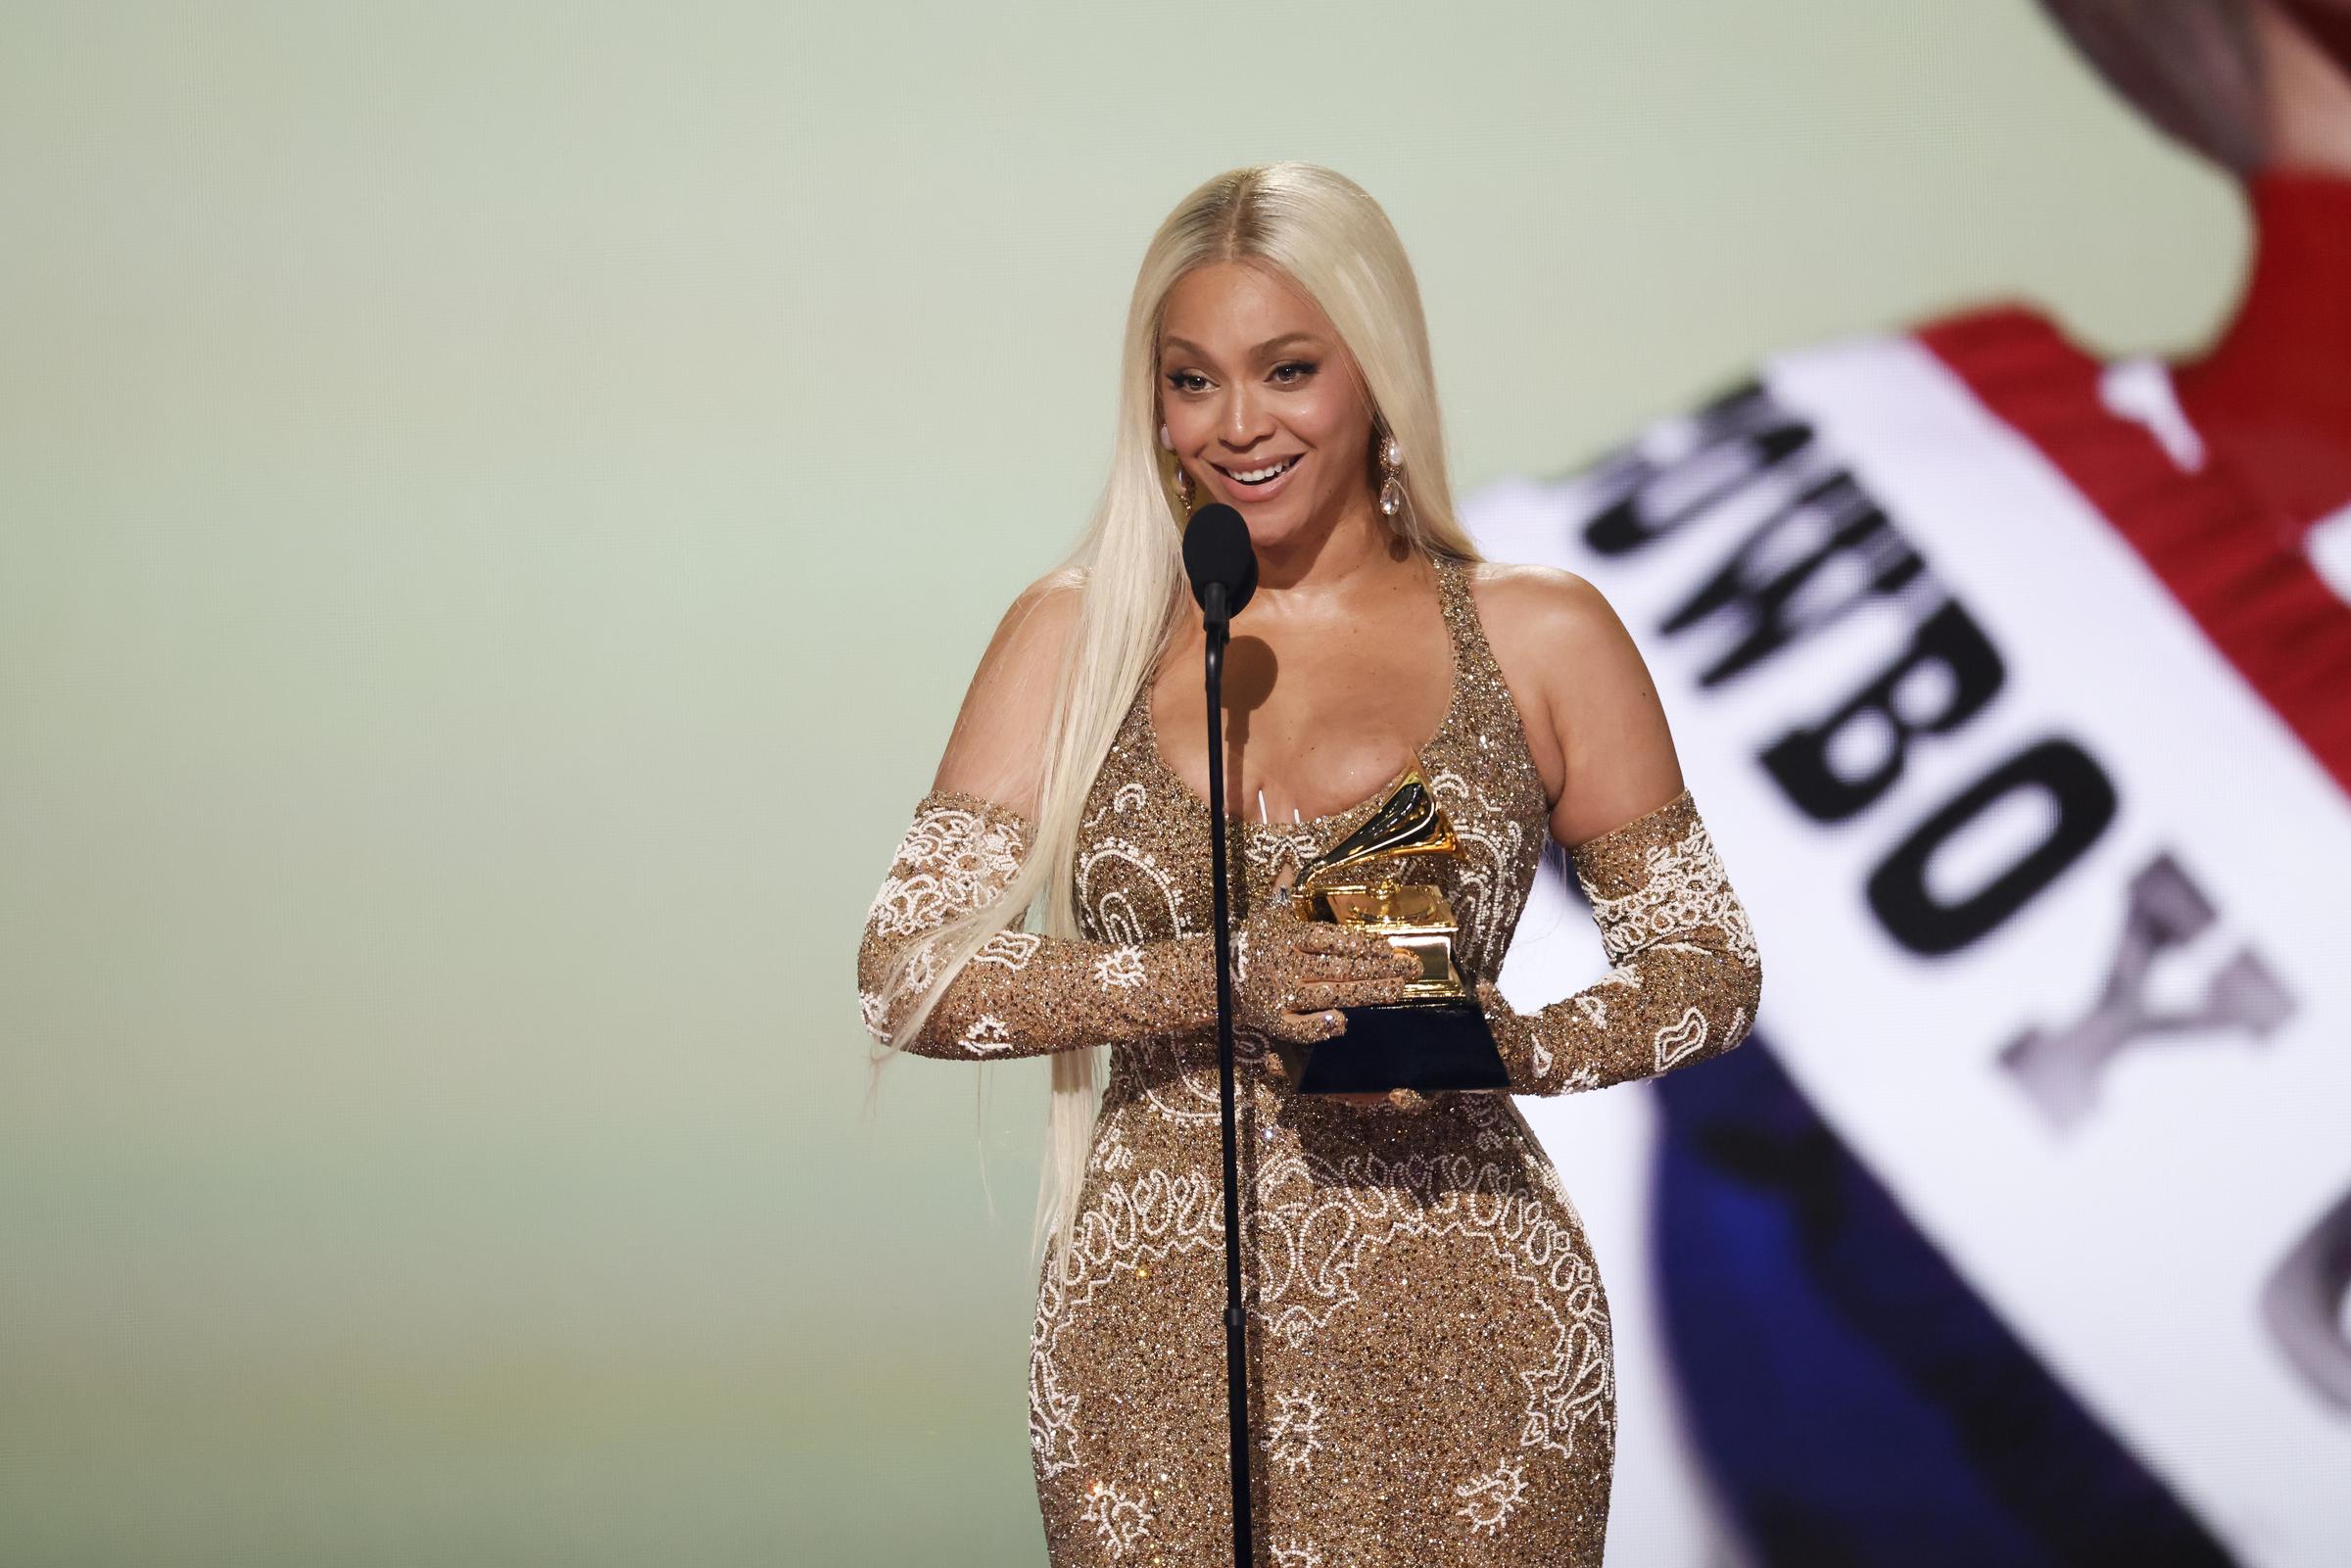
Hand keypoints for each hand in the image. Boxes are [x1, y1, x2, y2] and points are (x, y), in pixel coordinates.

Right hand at [1234, 866, 1420, 1104]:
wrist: (1217, 975)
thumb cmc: (1251, 942)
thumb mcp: (1266, 913)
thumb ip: (1283, 889)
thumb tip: (1290, 862)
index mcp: (1288, 937)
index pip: (1329, 939)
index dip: (1360, 943)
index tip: (1389, 947)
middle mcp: (1287, 965)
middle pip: (1339, 968)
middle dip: (1379, 970)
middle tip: (1411, 970)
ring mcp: (1282, 994)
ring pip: (1328, 995)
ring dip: (1365, 994)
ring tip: (1397, 990)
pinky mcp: (1274, 1020)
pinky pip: (1299, 1027)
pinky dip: (1319, 1026)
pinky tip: (1343, 1022)